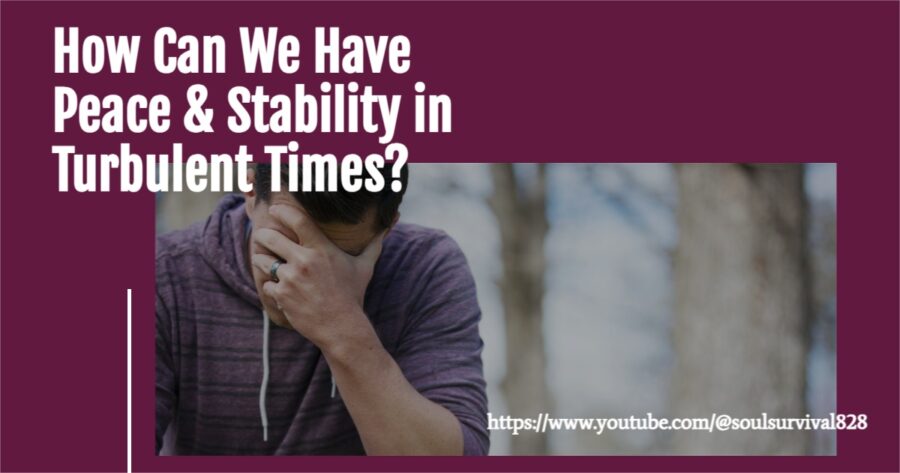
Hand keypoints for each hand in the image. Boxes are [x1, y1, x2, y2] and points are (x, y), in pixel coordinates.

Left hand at [250, 204, 383, 349]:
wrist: (341, 326)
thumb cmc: (353, 295)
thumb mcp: (364, 268)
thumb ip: (373, 245)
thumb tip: (388, 226)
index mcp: (321, 249)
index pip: (296, 220)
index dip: (281, 211)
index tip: (274, 209)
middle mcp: (304, 260)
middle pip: (270, 237)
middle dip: (263, 235)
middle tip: (263, 236)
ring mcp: (291, 278)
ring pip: (262, 261)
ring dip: (263, 260)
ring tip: (267, 262)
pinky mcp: (281, 294)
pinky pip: (266, 284)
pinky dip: (271, 286)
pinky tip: (280, 289)